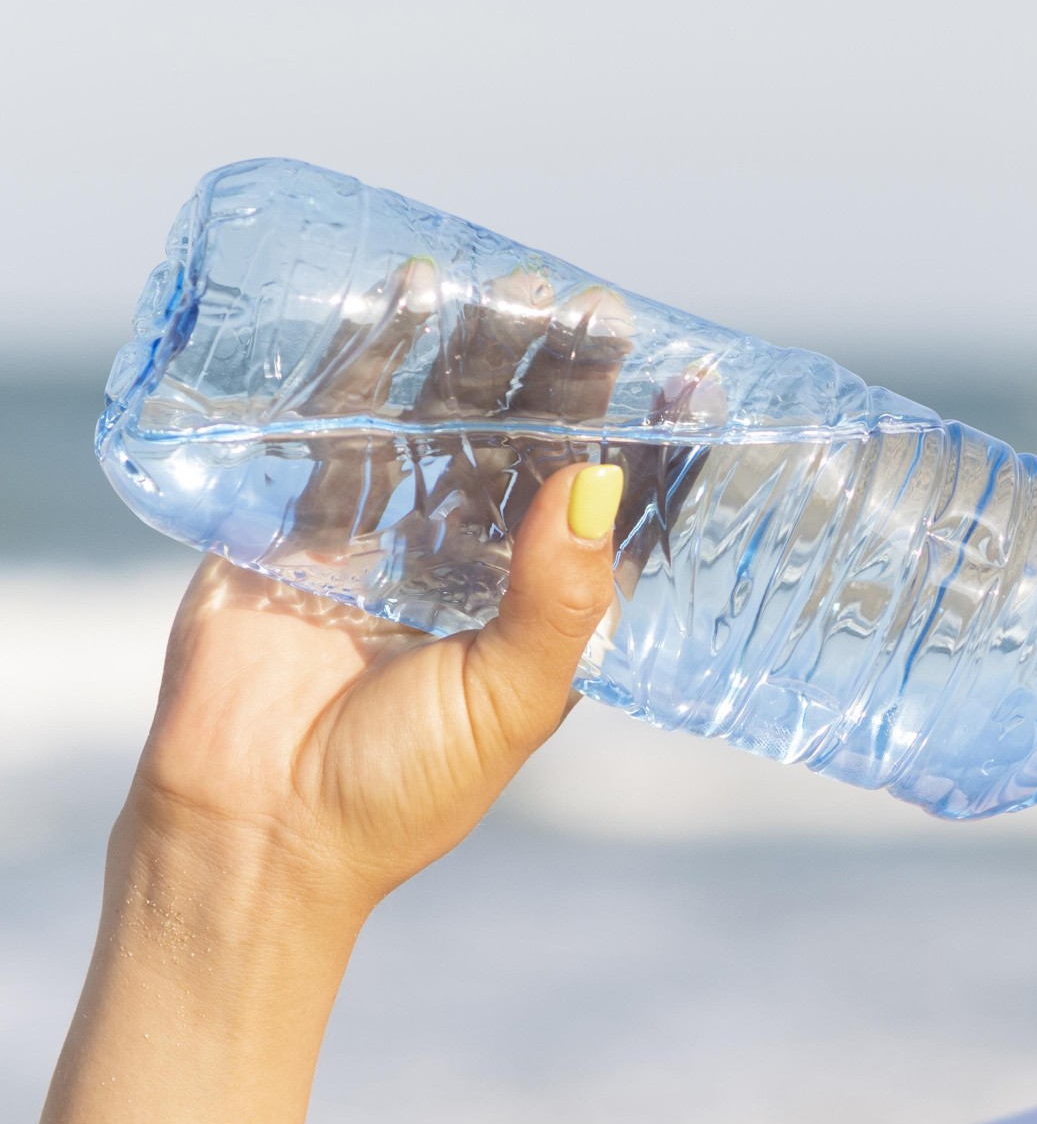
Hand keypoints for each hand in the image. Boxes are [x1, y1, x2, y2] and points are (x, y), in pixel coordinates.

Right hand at [118, 260, 633, 927]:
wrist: (254, 833)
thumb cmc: (400, 789)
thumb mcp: (508, 700)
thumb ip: (557, 597)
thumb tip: (604, 481)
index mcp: (541, 613)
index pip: (611, 512)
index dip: (653, 448)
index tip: (696, 380)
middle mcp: (475, 566)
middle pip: (532, 449)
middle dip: (565, 379)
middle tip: (597, 309)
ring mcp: (389, 540)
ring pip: (447, 427)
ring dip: (480, 357)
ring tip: (517, 290)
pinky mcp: (302, 526)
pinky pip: (344, 432)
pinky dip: (370, 366)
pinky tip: (405, 300)